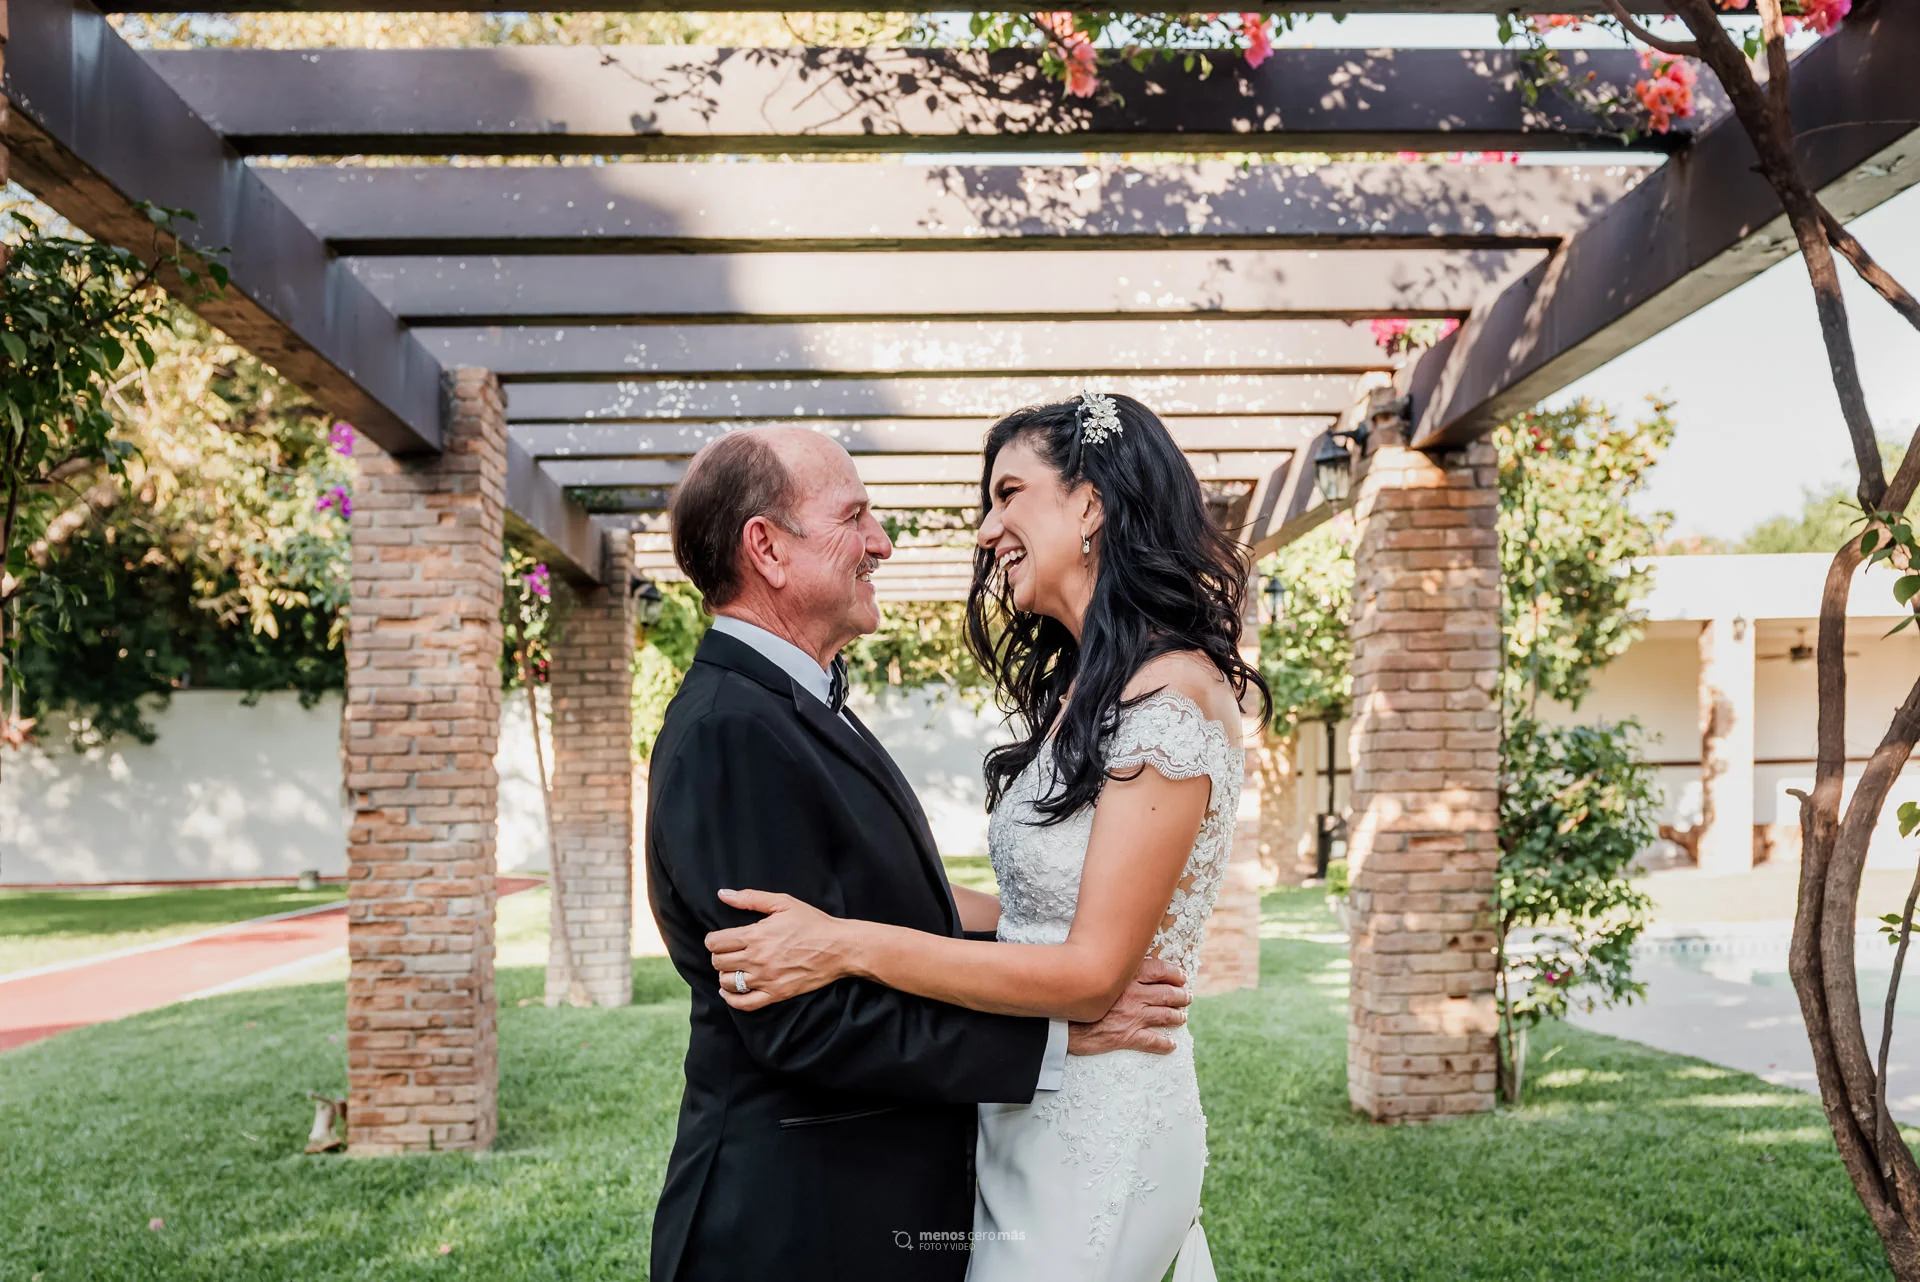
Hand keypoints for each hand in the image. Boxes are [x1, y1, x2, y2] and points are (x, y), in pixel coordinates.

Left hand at [706, 888, 851, 1011]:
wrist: (839, 948)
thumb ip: (750, 898)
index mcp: (756, 935)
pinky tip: (729, 991)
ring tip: (733, 968)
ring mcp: (766, 979)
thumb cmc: (812, 923)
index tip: (719, 938)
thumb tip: (723, 894)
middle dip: (718, 956)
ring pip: (727, 983)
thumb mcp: (783, 902)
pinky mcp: (776, 994)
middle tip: (728, 952)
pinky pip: (744, 1003)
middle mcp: (757, 959)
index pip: (715, 942)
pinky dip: (731, 999)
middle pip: (718, 963)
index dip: (713, 940)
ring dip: (724, 975)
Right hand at [1066, 957, 1189, 1055]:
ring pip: (1164, 1015)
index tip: (1181, 976)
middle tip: (1187, 997)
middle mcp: (1134, 995)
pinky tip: (1171, 1046)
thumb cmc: (1074, 995)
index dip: (1174, 973)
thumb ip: (1111, 970)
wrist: (1060, 1021)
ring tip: (1182, 1017)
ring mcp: (1133, 1016)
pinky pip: (1153, 1041)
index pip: (1159, 970)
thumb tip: (1121, 965)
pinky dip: (1165, 1044)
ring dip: (1177, 1016)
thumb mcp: (1095, 974)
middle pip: (1166, 993)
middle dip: (1180, 996)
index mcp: (1126, 977)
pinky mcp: (1128, 1036)